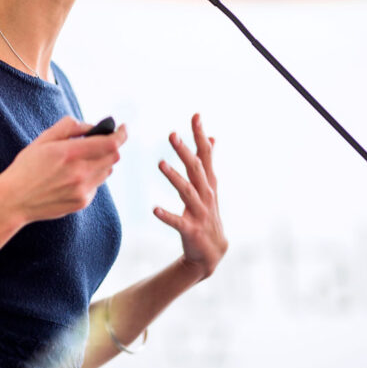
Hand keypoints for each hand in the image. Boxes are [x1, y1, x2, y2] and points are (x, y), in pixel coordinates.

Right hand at [0, 116, 126, 224]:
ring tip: (82, 160)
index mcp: (70, 153)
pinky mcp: (82, 202)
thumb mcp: (43, 139)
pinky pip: (97, 185)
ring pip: (107, 171)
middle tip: (100, 142)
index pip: (111, 143)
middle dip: (111, 146)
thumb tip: (90, 126)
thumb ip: (69, 127)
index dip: (122, 134)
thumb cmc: (26, 168)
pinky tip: (73, 177)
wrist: (14, 200)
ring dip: (101, 162)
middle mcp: (80, 173)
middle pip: (113, 157)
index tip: (123, 128)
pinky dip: (92, 177)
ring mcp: (83, 190)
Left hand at [154, 113, 227, 280]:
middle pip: (196, 169)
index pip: (206, 154)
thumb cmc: (208, 214)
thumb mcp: (210, 186)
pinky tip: (154, 209)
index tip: (196, 115)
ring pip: (187, 192)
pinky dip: (167, 215)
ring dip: (174, 177)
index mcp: (208, 183)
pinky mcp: (191, 230)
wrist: (212, 252)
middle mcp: (206, 194)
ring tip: (160, 164)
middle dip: (185, 151)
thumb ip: (208, 162)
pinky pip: (178, 222)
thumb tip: (212, 137)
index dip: (200, 135)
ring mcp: (200, 212)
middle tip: (172, 134)